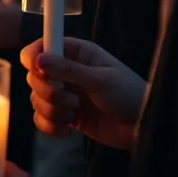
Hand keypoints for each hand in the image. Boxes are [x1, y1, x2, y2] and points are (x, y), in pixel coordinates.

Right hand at [20, 37, 145, 150]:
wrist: (143, 127)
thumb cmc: (129, 95)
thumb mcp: (101, 80)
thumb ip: (69, 70)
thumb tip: (39, 59)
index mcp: (77, 53)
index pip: (43, 46)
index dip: (34, 57)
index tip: (38, 70)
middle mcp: (67, 72)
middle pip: (35, 76)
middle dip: (47, 91)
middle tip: (68, 98)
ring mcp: (65, 94)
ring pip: (37, 99)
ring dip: (51, 110)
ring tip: (74, 114)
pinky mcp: (66, 115)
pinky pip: (42, 119)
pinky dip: (51, 126)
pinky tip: (68, 130)